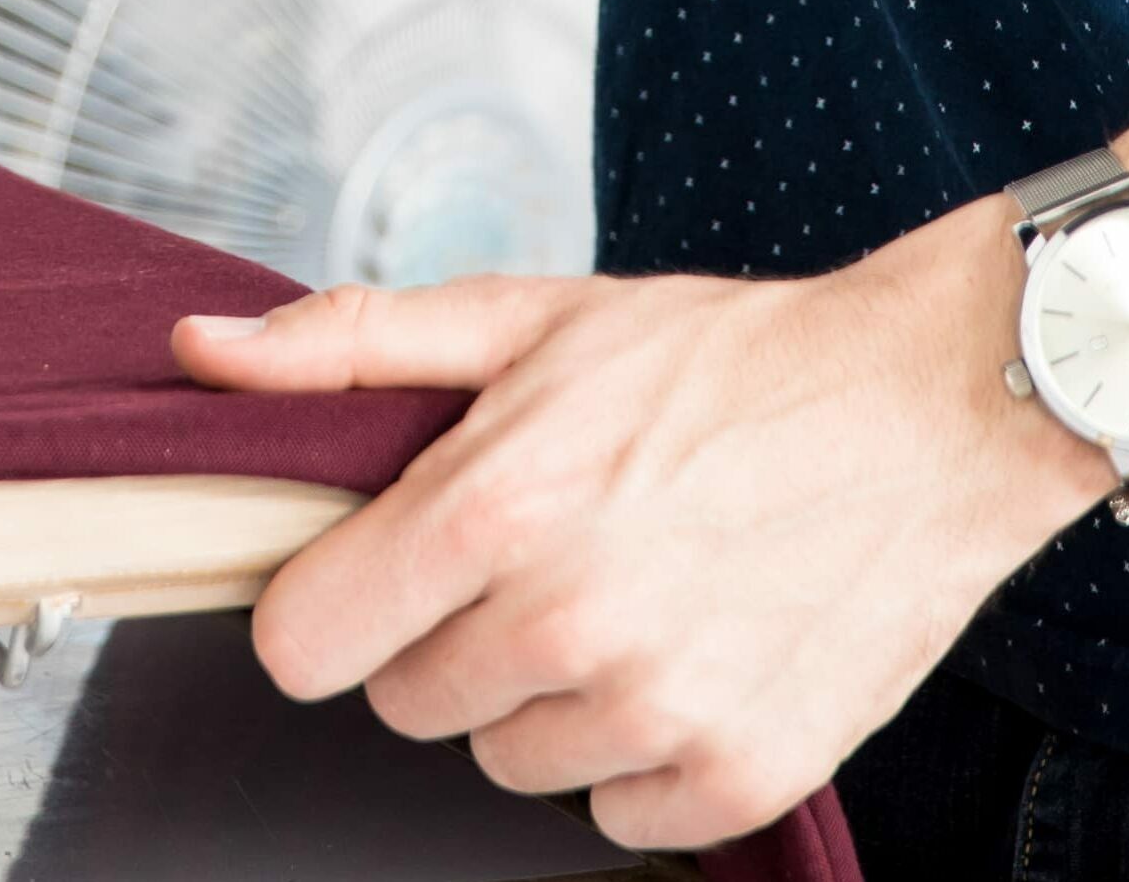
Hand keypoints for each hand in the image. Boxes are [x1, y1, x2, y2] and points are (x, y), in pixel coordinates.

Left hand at [172, 200, 1107, 852]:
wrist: (928, 410)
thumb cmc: (725, 358)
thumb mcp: (529, 317)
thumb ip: (348, 343)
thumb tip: (200, 352)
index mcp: (493, 506)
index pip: (302, 645)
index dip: (334, 600)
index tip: (385, 565)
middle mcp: (564, 624)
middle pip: (403, 705)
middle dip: (451, 631)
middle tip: (544, 546)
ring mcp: (652, 715)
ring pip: (506, 763)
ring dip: (545, 693)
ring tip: (631, 584)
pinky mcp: (734, 779)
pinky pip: (611, 811)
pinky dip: (638, 747)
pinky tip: (691, 646)